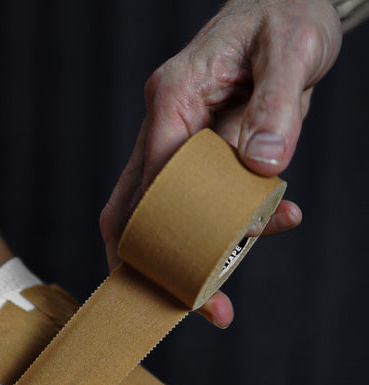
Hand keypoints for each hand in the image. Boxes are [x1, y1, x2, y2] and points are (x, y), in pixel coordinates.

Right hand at [100, 0, 341, 326]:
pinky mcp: (203, 158)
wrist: (289, 5)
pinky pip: (203, 205)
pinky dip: (229, 231)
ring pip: (161, 217)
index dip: (162, 235)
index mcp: (174, 97)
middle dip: (158, 267)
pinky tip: (276, 222)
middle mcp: (167, 126)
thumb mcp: (293, 49)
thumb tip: (262, 166)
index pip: (151, 179)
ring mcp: (181, 145)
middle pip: (135, 210)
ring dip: (189, 262)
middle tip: (200, 310)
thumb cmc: (285, 17)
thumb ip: (278, 106)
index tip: (188, 279)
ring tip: (221, 305)